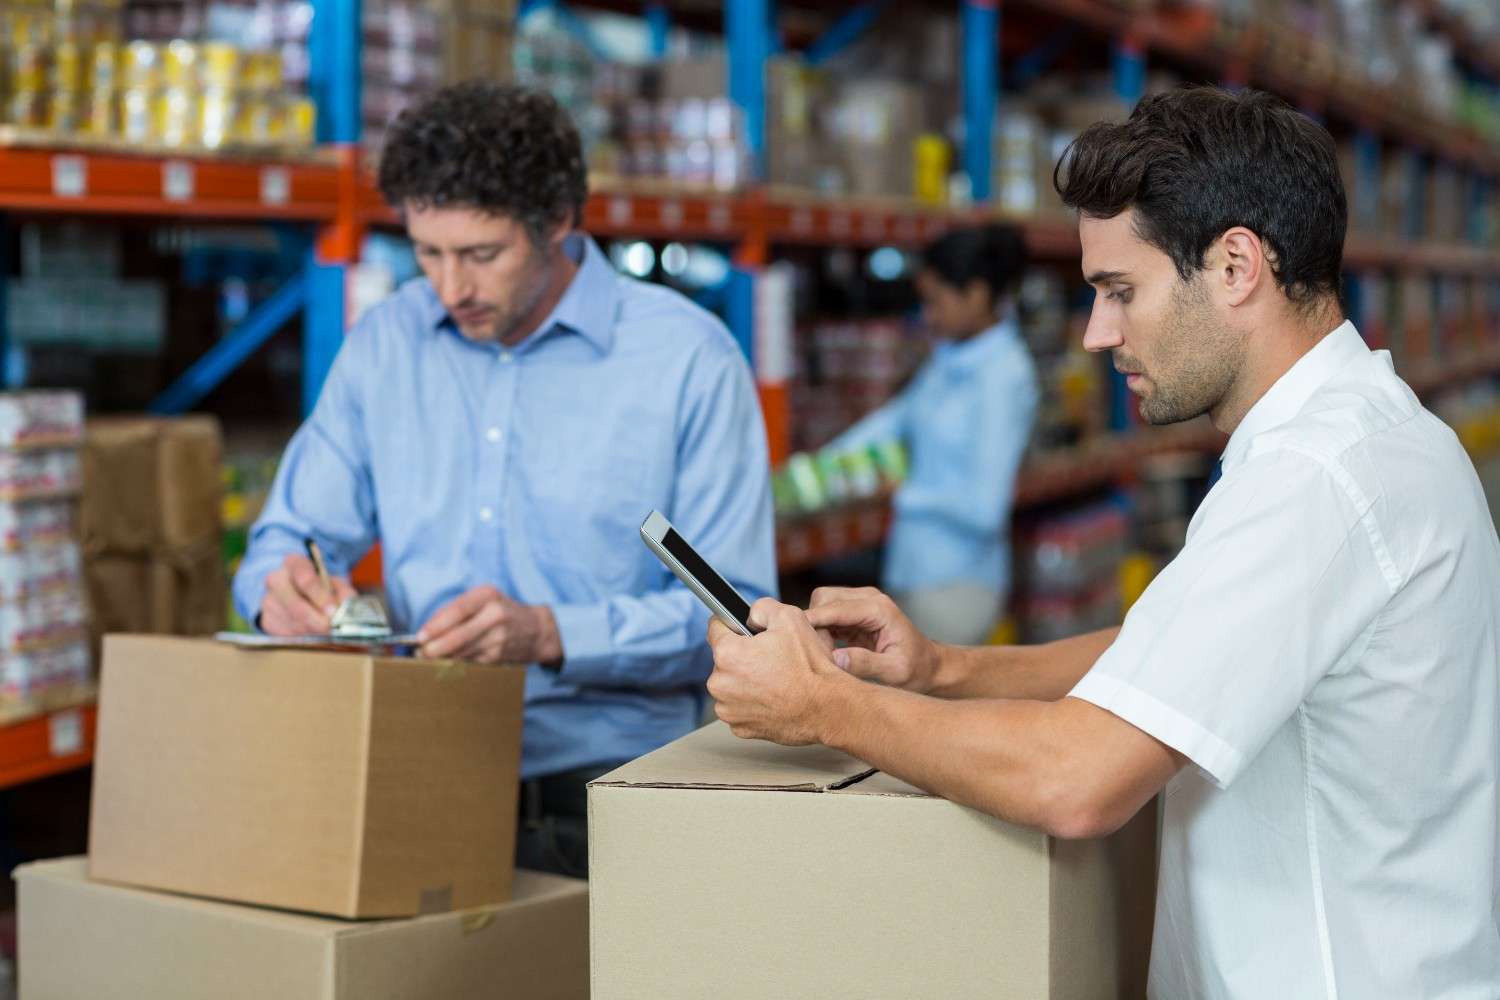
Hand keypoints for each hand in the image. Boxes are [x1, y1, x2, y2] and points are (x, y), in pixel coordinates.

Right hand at [260, 553, 357, 635]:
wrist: (300, 595)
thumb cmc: (322, 589)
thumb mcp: (336, 584)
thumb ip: (343, 594)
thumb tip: (343, 609)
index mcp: (294, 563)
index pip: (304, 577)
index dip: (320, 596)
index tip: (333, 611)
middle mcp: (276, 580)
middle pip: (296, 606)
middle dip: (317, 621)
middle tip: (332, 629)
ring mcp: (268, 601)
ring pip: (292, 623)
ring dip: (313, 633)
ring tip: (328, 634)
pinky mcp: (267, 620)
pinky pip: (286, 635)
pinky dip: (303, 639)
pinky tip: (314, 637)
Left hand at [417, 585, 561, 664]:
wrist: (535, 630)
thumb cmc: (499, 611)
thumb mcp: (481, 599)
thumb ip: (454, 609)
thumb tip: (427, 629)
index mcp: (488, 595)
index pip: (458, 610)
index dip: (437, 625)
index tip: (420, 637)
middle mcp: (495, 615)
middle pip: (460, 636)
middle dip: (436, 648)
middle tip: (420, 653)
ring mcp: (499, 638)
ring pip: (462, 652)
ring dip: (442, 657)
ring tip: (427, 658)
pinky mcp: (498, 656)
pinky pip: (470, 662)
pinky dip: (455, 663)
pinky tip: (446, 662)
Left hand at [706, 598, 851, 746]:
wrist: (828, 709)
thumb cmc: (811, 668)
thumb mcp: (790, 617)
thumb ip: (761, 607)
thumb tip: (751, 615)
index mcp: (727, 653)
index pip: (715, 628)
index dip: (732, 625)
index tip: (742, 630)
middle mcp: (720, 683)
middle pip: (724, 659)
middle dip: (743, 656)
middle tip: (771, 659)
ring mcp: (728, 709)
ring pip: (731, 685)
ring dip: (746, 681)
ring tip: (775, 680)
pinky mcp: (739, 728)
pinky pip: (740, 707)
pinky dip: (753, 703)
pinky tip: (774, 698)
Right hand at [804, 587, 941, 693]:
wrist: (929, 665)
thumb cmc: (916, 669)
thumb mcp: (895, 672)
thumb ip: (866, 664)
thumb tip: (835, 657)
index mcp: (878, 608)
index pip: (834, 607)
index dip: (813, 624)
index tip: (801, 646)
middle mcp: (868, 598)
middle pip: (822, 599)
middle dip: (814, 625)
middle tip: (821, 655)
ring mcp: (860, 603)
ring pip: (821, 605)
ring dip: (817, 629)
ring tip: (828, 656)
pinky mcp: (854, 613)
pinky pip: (826, 615)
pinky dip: (822, 631)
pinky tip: (830, 652)